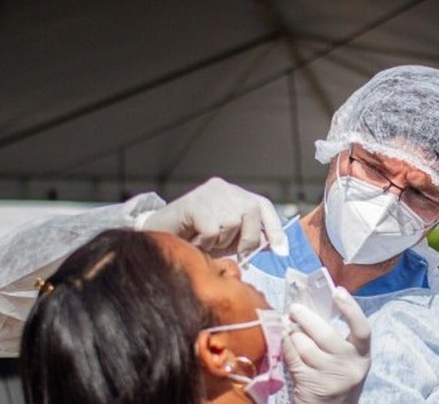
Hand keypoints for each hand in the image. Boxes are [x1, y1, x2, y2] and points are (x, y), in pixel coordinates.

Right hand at [141, 177, 287, 257]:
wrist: (157, 235)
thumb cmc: (193, 239)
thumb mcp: (226, 240)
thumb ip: (248, 239)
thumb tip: (275, 245)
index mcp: (234, 195)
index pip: (263, 206)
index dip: (275, 228)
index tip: (282, 251)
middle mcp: (224, 188)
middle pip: (251, 212)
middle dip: (246, 238)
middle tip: (226, 249)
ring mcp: (209, 192)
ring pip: (232, 223)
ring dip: (219, 241)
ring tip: (203, 240)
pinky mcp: (195, 202)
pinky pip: (213, 229)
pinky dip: (205, 241)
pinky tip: (194, 239)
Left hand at [284, 287, 370, 403]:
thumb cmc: (337, 378)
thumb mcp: (346, 359)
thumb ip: (337, 339)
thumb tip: (313, 308)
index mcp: (362, 355)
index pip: (362, 329)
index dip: (351, 309)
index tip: (338, 292)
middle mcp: (350, 366)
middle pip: (326, 334)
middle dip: (306, 317)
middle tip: (295, 309)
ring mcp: (330, 377)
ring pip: (305, 345)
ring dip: (293, 333)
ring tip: (289, 328)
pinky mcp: (311, 385)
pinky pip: (293, 357)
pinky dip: (286, 345)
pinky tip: (284, 339)